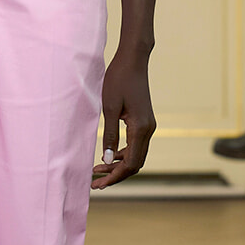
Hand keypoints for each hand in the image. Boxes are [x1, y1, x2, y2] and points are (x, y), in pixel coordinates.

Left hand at [92, 47, 155, 188]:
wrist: (133, 60)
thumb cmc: (118, 80)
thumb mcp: (109, 108)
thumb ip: (109, 135)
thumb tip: (106, 160)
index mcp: (140, 128)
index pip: (130, 163)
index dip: (114, 176)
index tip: (98, 183)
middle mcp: (149, 129)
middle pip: (135, 163)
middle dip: (116, 175)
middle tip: (95, 183)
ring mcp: (149, 126)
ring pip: (136, 155)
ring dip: (119, 166)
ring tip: (99, 172)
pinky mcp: (145, 121)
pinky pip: (136, 145)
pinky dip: (123, 154)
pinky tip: (109, 156)